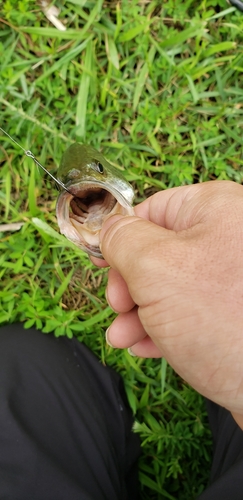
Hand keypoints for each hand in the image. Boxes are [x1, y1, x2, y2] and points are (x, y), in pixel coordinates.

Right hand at [93, 181, 242, 417]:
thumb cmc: (224, 320)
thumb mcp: (155, 270)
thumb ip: (123, 241)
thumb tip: (110, 228)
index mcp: (215, 209)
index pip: (152, 211)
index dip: (120, 238)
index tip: (102, 264)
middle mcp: (229, 237)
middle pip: (159, 252)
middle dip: (130, 285)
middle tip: (118, 309)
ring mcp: (234, 278)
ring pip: (171, 286)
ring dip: (139, 313)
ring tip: (122, 338)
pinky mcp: (235, 312)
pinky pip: (190, 311)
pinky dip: (164, 327)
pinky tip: (147, 347)